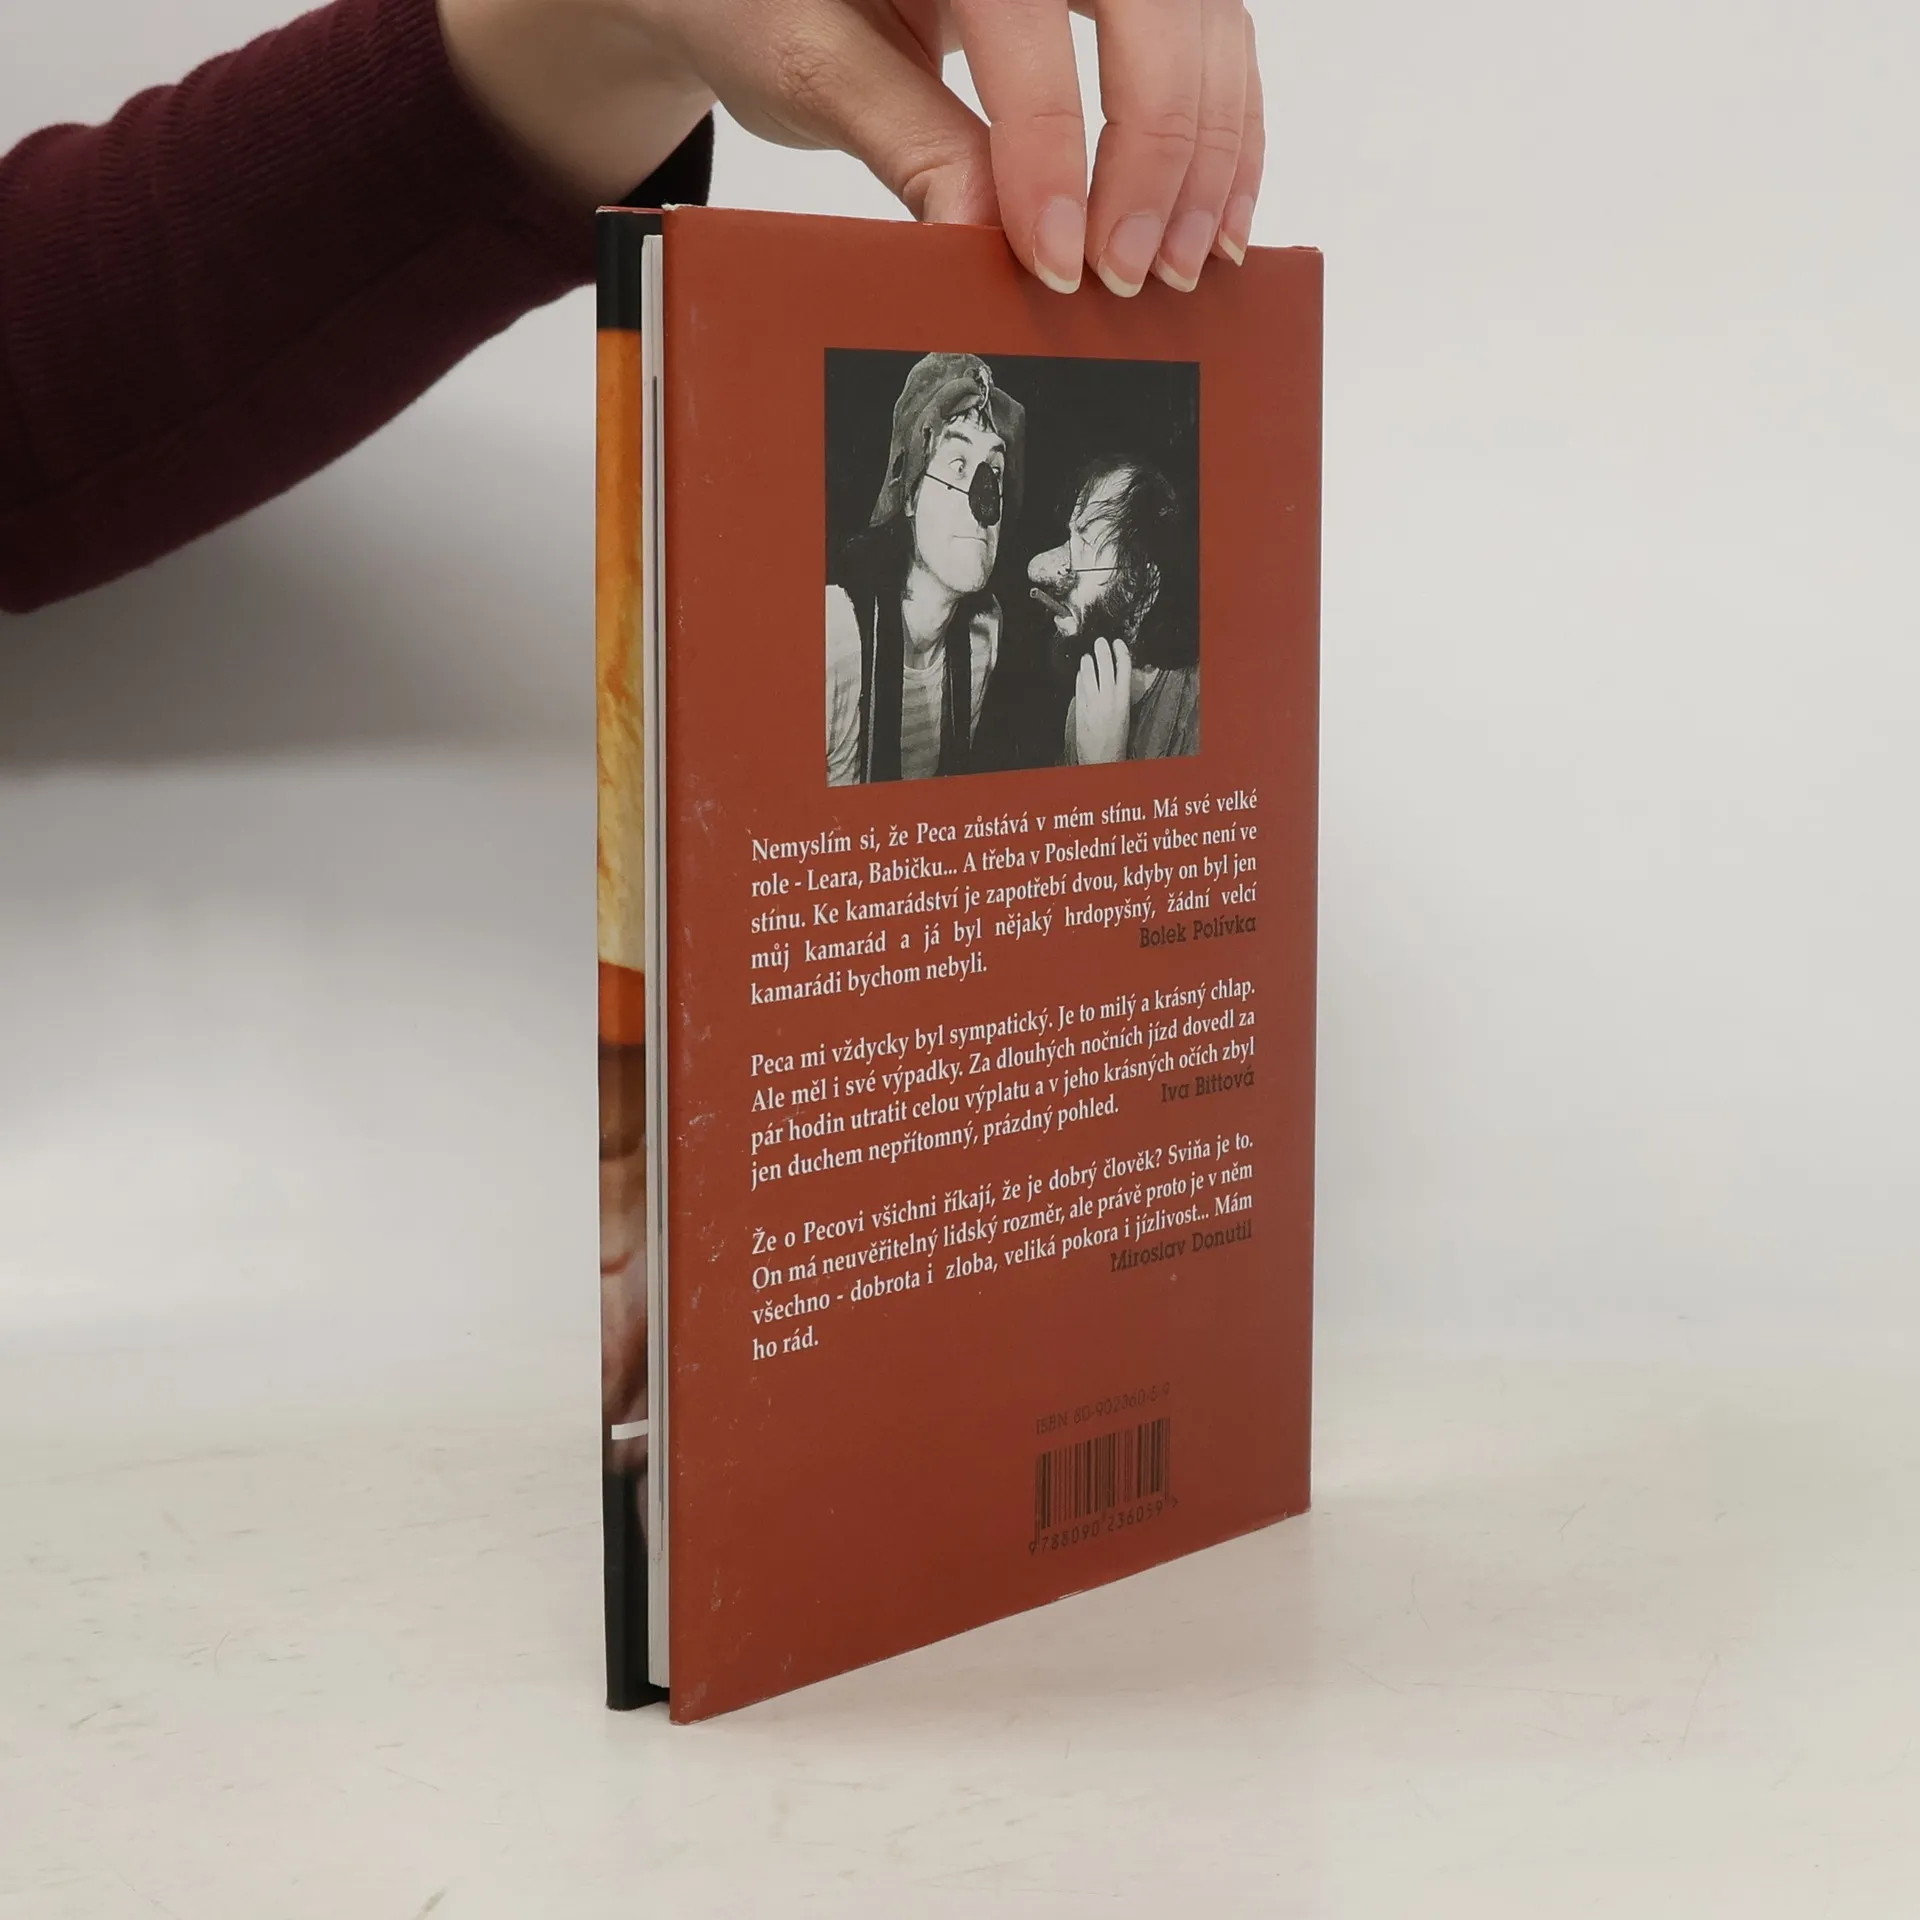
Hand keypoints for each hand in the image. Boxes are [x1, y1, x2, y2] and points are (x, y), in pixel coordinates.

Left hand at [438, 0, 1264, 293]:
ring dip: (1207, 151)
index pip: (1026, 20)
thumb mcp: (811, 66)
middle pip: (1151, 7)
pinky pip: (1209, 38)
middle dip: (1154, 153)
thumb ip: (905, 141)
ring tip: (1180, 263)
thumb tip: (982, 238)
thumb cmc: (765, 0)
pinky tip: (1210, 216)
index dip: (1051, 147)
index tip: (1055, 257)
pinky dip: (1224, 131)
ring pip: (1201, 23)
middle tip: (1126, 273)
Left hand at [1073, 636, 1132, 762]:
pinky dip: (1079, 679)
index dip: (1120, 652)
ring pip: (1089, 676)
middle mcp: (1108, 699)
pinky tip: (1080, 674)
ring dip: (1087, 663)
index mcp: (1123, 699)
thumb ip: (1119, 695)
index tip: (1117, 642)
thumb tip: (1115, 677)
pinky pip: (1079, 688)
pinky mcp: (1080, 709)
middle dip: (1102, 651)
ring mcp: (1092, 703)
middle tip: (1099, 641)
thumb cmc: (1117, 738)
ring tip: (1087, 656)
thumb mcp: (1125, 713)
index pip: (1124, 668)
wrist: (1103, 758)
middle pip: (1105, 667)